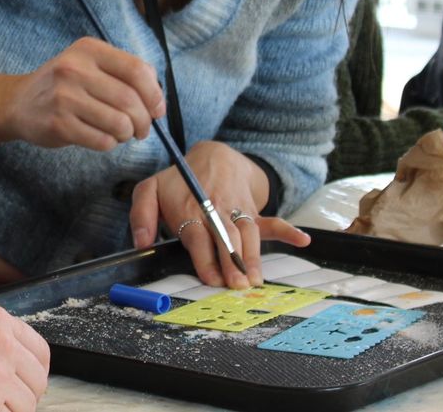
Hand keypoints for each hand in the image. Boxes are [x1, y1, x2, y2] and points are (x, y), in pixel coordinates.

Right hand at [0, 37, 165, 150]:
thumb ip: (122, 74)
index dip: (155, 94)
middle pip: (130, 100)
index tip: (157, 110)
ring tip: (122, 133)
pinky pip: (102, 141)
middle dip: (144, 121)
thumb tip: (158, 102)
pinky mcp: (59, 125)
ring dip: (127, 134)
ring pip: (119, 124)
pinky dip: (110, 144)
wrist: (18, 103)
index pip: (137, 70)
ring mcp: (64, 97)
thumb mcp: (88, 64)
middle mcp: (75, 69)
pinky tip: (103, 138)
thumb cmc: (64, 85)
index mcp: (89, 50)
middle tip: (142, 129)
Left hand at [128, 141, 309, 289]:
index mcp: (189, 207)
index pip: (198, 235)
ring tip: (256, 280)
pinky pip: (272, 220)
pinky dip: (288, 230)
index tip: (211, 278)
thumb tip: (141, 243)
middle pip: (226, 236)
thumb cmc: (179, 182)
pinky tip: (302, 240)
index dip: (205, 257)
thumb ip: (141, 215)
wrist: (214, 156)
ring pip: (248, 233)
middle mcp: (216, 209)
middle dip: (232, 261)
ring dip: (254, 256)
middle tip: (237, 286)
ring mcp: (237, 210)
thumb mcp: (150, 190)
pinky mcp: (253, 212)